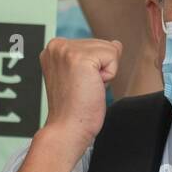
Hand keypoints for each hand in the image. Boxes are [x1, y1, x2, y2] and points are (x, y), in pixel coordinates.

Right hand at [37, 35, 120, 158]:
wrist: (67, 128)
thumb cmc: (75, 108)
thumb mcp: (83, 75)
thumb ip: (96, 55)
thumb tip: (117, 43)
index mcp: (54, 49)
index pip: (93, 44)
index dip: (94, 67)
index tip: (78, 84)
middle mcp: (56, 46)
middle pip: (102, 43)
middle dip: (100, 68)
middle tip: (83, 88)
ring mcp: (66, 50)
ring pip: (110, 49)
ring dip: (105, 73)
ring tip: (86, 88)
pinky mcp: (80, 57)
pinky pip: (113, 56)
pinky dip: (109, 76)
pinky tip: (91, 87)